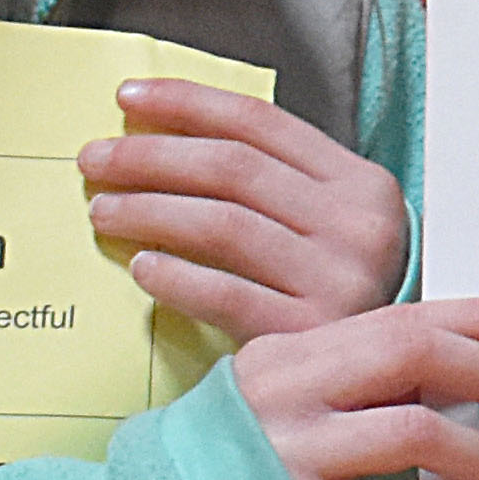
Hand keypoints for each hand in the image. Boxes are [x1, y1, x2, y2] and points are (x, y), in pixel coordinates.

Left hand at [84, 82, 408, 342]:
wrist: (384, 381)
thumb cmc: (342, 297)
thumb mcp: (333, 227)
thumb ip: (277, 185)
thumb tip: (168, 138)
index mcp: (361, 184)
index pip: (261, 123)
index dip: (187, 103)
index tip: (126, 98)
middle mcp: (357, 225)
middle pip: (233, 168)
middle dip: (150, 156)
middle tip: (94, 160)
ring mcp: (339, 280)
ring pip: (223, 224)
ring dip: (150, 210)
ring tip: (103, 211)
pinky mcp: (310, 333)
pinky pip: (225, 294)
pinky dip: (177, 277)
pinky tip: (142, 268)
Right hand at [229, 296, 478, 479]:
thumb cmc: (234, 456)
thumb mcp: (283, 391)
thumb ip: (351, 372)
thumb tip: (453, 363)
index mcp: (292, 349)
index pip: (400, 316)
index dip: (476, 318)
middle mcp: (290, 391)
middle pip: (412, 356)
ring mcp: (289, 453)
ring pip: (413, 432)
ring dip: (478, 455)